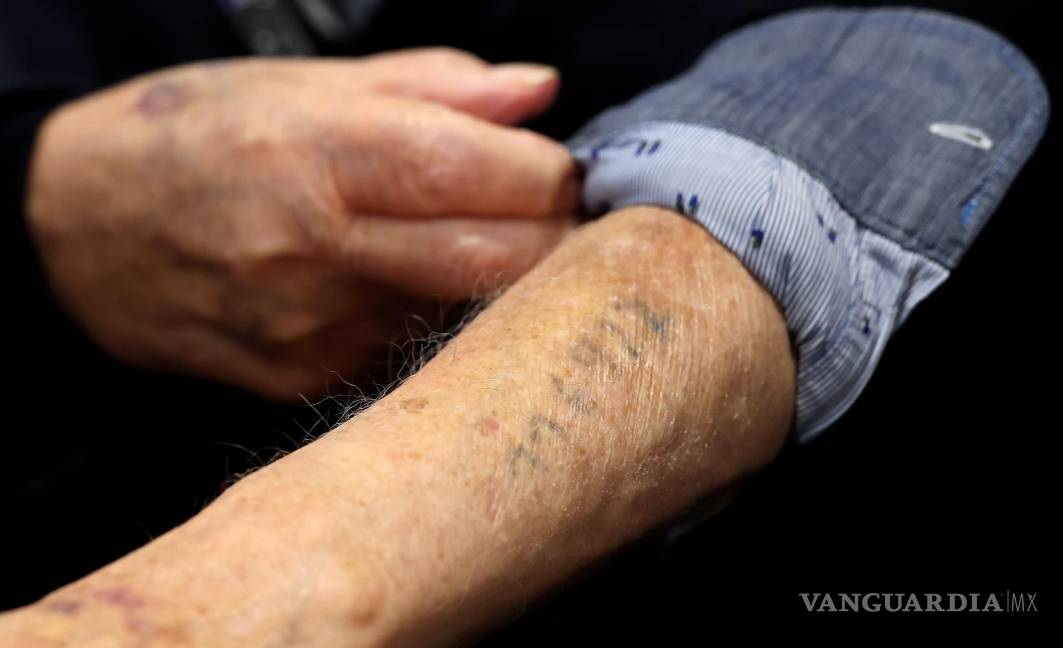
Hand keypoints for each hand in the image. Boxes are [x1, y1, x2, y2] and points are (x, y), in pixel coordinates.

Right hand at [26, 49, 578, 398]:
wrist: (76, 232)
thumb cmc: (190, 138)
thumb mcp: (301, 82)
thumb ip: (433, 87)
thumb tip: (536, 95)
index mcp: (316, 154)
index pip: (477, 172)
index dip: (547, 174)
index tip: (561, 168)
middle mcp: (314, 249)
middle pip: (496, 261)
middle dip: (552, 238)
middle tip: (553, 214)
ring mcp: (308, 328)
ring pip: (467, 317)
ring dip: (505, 282)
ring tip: (491, 243)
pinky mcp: (302, 379)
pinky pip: (411, 352)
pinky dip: (441, 317)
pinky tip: (419, 286)